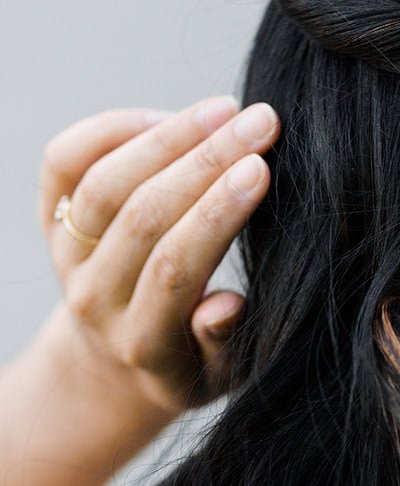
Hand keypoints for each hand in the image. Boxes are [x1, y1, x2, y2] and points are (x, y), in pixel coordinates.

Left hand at [38, 94, 279, 417]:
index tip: (262, 168)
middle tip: (261, 121)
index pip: (175, 267)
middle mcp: (94, 297)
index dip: (217, 213)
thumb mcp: (221, 376)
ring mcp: (66, 256)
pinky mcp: (51, 219)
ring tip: (224, 109)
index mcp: (142, 341)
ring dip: (167, 136)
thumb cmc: (190, 362)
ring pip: (104, 182)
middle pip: (142, 215)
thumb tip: (225, 304)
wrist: (116, 365)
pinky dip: (110, 128)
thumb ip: (224, 344)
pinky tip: (167, 116)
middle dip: (206, 160)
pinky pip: (64, 161)